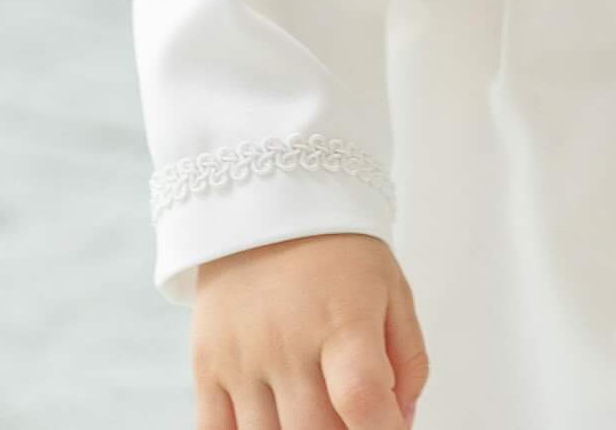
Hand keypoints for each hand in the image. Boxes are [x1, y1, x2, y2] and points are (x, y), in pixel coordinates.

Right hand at [192, 230, 428, 426]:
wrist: (269, 207)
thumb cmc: (341, 253)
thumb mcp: (392, 291)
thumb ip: (408, 362)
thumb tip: (400, 424)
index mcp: (344, 319)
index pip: (361, 397)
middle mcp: (288, 342)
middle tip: (349, 418)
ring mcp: (242, 358)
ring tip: (314, 415)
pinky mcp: (206, 367)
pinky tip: (273, 422)